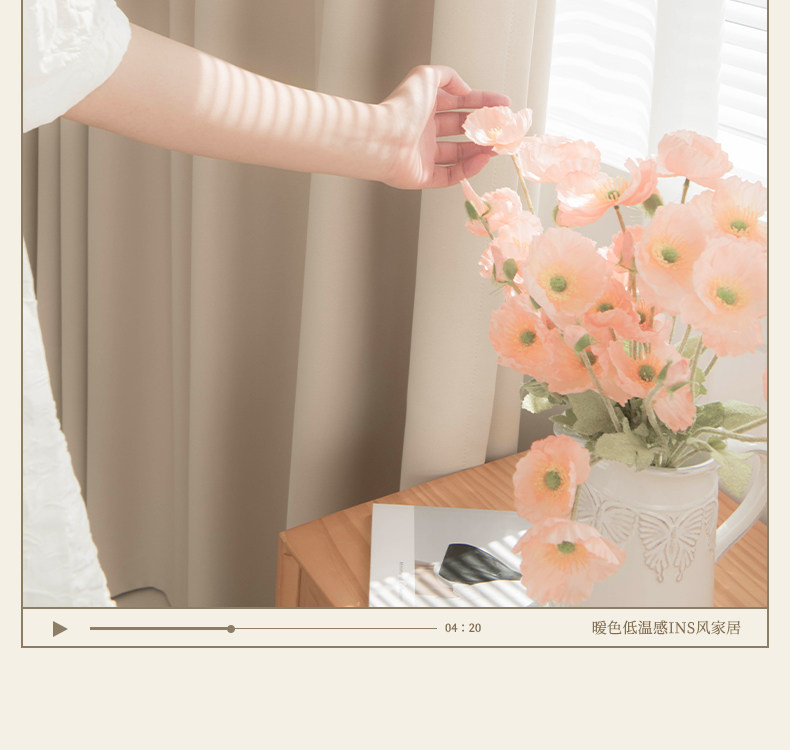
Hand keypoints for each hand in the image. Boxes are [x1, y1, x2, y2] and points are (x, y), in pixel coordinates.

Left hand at [379, 65, 510, 189]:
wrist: (383, 139)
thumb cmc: (401, 107)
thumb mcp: (426, 76)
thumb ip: (448, 76)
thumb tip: (464, 90)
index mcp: (424, 109)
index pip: (458, 104)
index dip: (482, 102)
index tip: (503, 104)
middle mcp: (424, 132)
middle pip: (460, 131)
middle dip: (484, 129)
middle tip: (503, 129)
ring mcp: (423, 156)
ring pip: (458, 154)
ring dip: (479, 150)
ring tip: (498, 147)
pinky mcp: (423, 177)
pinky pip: (450, 174)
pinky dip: (468, 169)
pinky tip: (482, 160)